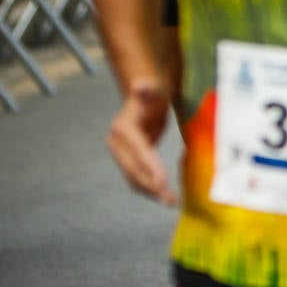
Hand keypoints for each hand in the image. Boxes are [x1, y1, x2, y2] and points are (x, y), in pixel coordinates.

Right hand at [105, 83, 176, 205]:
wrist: (144, 99)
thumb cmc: (153, 93)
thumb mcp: (154, 88)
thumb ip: (148, 89)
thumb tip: (140, 84)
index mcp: (123, 129)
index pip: (139, 151)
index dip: (150, 167)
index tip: (163, 181)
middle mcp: (117, 143)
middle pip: (134, 169)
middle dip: (152, 185)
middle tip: (169, 199)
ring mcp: (120, 154)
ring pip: (133, 177)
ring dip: (150, 191)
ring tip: (169, 201)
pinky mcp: (127, 160)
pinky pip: (136, 178)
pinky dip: (148, 188)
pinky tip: (162, 195)